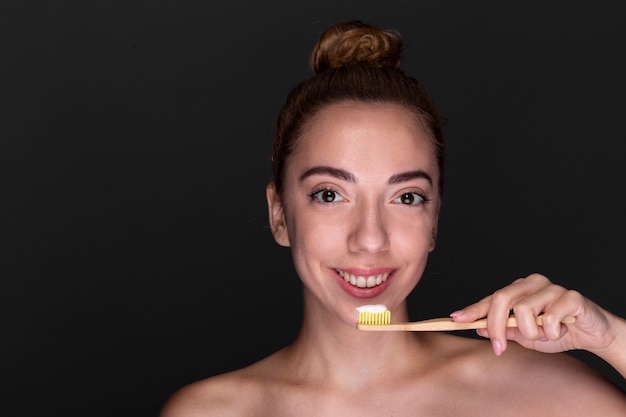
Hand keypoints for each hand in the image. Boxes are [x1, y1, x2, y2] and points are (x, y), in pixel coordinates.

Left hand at [450, 273, 621, 358]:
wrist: (593, 334)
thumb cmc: (557, 332)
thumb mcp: (526, 336)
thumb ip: (505, 330)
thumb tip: (478, 329)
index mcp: (519, 290)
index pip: (491, 298)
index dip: (473, 310)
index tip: (455, 319)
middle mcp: (533, 283)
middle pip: (502, 299)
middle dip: (496, 327)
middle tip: (499, 347)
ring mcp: (552, 287)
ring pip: (524, 310)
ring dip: (532, 333)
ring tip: (545, 336)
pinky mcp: (571, 296)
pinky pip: (550, 317)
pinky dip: (552, 332)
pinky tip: (561, 331)